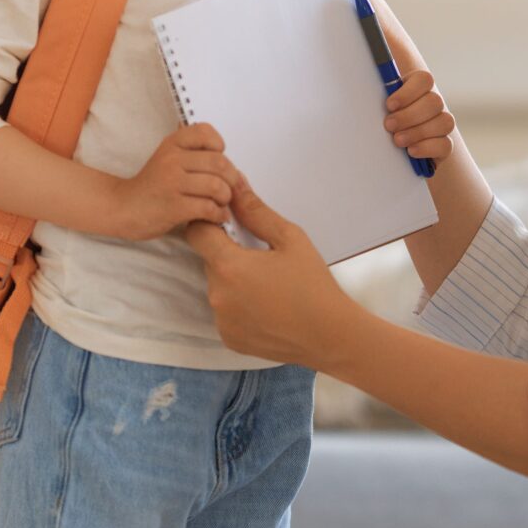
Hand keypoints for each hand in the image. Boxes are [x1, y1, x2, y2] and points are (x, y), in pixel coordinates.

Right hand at [110, 124, 245, 239]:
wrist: (123, 207)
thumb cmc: (152, 186)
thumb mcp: (167, 158)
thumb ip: (192, 154)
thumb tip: (228, 164)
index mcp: (172, 144)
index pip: (205, 132)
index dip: (219, 146)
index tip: (218, 161)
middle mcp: (172, 159)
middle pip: (219, 162)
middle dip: (231, 179)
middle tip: (229, 189)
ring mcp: (172, 183)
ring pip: (216, 186)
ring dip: (226, 198)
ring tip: (222, 204)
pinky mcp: (173, 207)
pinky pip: (208, 208)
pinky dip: (219, 214)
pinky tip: (217, 216)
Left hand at [185, 181, 367, 367]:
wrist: (330, 335)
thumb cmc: (314, 285)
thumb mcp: (290, 239)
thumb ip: (256, 212)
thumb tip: (235, 189)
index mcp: (229, 266)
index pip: (197, 233)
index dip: (209, 222)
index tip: (229, 224)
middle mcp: (217, 295)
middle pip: (209, 261)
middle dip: (229, 254)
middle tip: (262, 258)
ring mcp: (222, 320)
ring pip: (218, 288)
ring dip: (234, 281)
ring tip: (268, 285)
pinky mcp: (229, 339)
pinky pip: (226, 313)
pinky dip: (240, 306)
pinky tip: (267, 306)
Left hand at [384, 65, 455, 166]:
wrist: (387, 155)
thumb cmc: (380, 126)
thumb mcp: (376, 110)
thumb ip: (374, 96)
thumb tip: (362, 80)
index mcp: (417, 89)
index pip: (424, 80)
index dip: (409, 92)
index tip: (389, 105)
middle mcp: (433, 104)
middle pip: (435, 101)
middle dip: (410, 115)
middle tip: (389, 126)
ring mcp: (442, 124)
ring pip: (445, 121)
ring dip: (418, 132)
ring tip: (398, 140)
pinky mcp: (444, 146)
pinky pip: (445, 144)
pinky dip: (427, 147)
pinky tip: (410, 151)